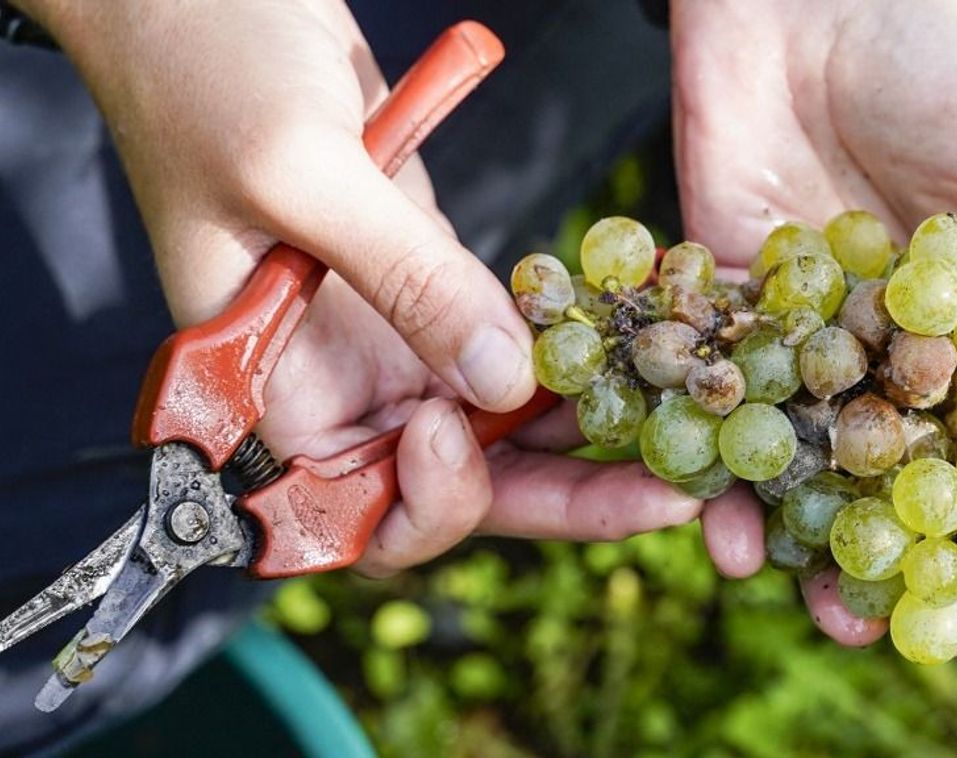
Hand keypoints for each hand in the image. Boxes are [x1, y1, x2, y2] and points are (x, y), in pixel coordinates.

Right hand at [24, 0, 700, 574]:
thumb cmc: (209, 70)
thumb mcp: (302, 172)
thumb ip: (404, 281)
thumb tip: (500, 380)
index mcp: (265, 389)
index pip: (352, 513)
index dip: (426, 500)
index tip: (465, 430)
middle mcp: (330, 383)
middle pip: (449, 484)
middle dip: (557, 496)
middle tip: (668, 494)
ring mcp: (384, 336)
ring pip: (491, 425)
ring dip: (580, 435)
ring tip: (678, 435)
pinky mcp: (426, 284)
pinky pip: (502, 349)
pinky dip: (567, 361)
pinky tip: (638, 357)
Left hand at [673, 0, 956, 642]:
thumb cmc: (956, 54)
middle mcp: (909, 350)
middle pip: (924, 484)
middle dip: (934, 564)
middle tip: (933, 632)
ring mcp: (820, 344)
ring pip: (825, 473)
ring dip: (824, 547)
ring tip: (826, 608)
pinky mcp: (733, 320)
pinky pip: (728, 414)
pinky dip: (721, 477)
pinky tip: (724, 532)